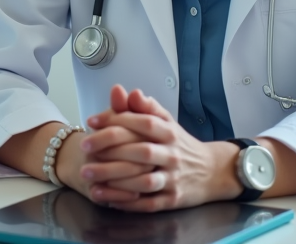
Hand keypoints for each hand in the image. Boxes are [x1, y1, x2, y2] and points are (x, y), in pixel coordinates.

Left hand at [79, 85, 240, 211]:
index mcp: (169, 132)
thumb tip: (129, 91)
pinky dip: (128, 202)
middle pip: (140, 151)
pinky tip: (107, 198)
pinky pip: (149, 203)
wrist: (213, 171)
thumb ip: (146, 107)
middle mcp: (172, 155)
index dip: (117, 120)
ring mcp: (174, 178)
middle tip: (83, 148)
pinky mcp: (173, 199)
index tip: (91, 121)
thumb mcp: (167, 122)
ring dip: (115, 179)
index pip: (143, 123)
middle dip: (109, 149)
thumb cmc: (180, 144)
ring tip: (89, 175)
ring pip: (144, 180)